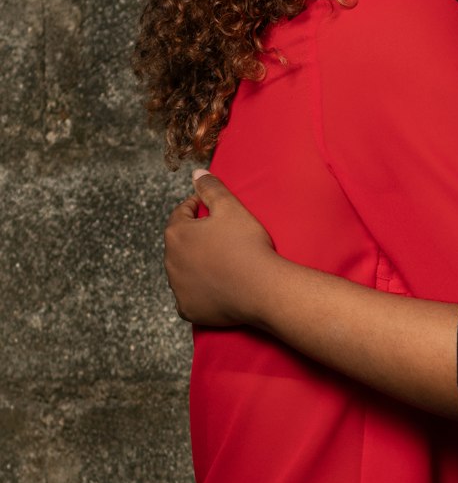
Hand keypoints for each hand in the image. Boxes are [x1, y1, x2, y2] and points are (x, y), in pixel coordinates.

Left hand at [164, 170, 278, 326]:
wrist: (263, 288)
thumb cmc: (248, 246)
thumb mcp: (231, 208)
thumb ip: (211, 188)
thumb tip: (197, 173)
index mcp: (176, 233)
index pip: (181, 213)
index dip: (197, 207)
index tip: (213, 210)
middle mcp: (170, 260)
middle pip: (181, 243)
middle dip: (196, 238)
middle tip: (221, 238)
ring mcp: (178, 287)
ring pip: (183, 270)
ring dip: (195, 265)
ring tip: (220, 263)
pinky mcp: (188, 309)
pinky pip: (189, 297)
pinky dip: (199, 292)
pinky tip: (216, 287)